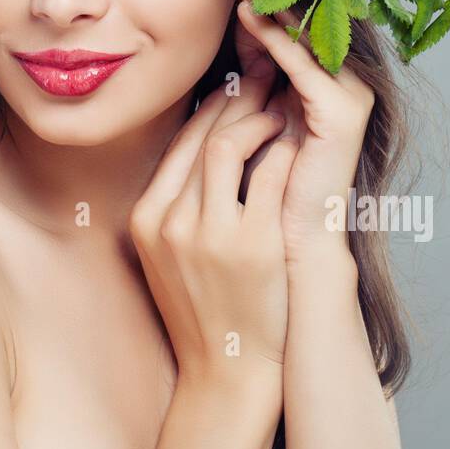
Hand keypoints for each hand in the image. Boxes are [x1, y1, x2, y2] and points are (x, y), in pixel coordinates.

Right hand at [128, 65, 298, 385]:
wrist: (227, 373)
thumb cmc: (206, 308)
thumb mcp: (171, 252)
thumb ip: (180, 199)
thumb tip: (208, 138)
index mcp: (148, 217)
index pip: (181, 141)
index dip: (214, 106)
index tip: (241, 85)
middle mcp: (171, 220)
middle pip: (202, 134)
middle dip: (240, 98)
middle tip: (269, 75)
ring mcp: (210, 233)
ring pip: (229, 145)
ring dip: (260, 118)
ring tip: (284, 107)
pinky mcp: (253, 245)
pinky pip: (270, 177)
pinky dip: (285, 151)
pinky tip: (301, 142)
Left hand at [232, 0, 376, 254]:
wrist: (290, 241)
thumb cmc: (266, 183)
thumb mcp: (254, 111)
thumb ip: (250, 73)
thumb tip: (233, 24)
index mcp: (327, 83)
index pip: (295, 28)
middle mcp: (345, 84)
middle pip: (306, 25)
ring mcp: (349, 96)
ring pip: (306, 38)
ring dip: (272, 3)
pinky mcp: (342, 112)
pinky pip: (303, 66)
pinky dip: (275, 39)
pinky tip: (249, 15)